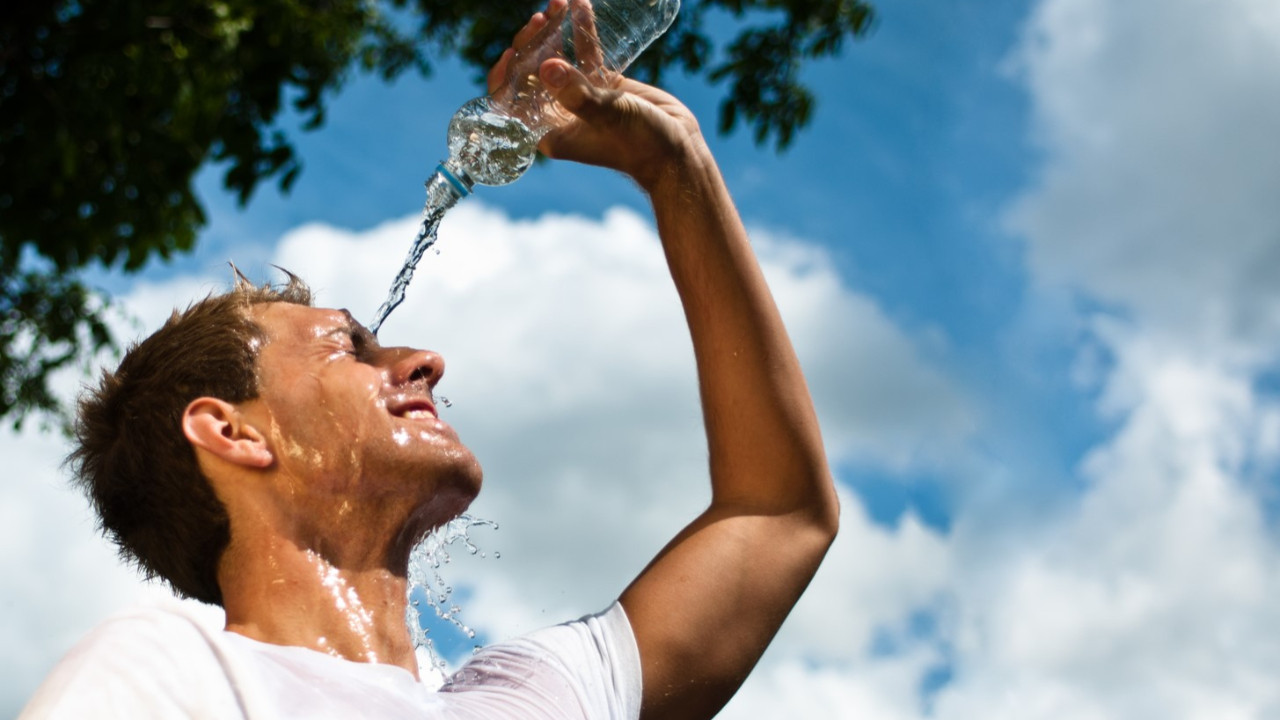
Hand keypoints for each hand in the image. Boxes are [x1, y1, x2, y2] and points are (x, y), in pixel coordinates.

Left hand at [487, 0, 705, 191]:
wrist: (677, 151)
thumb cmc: (640, 144)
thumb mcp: (607, 116)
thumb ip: (577, 94)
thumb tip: (547, 67)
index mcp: (550, 130)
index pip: (513, 102)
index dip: (506, 76)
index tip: (511, 52)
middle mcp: (560, 114)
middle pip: (532, 74)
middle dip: (531, 44)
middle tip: (539, 20)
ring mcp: (582, 98)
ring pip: (557, 59)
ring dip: (553, 32)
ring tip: (556, 5)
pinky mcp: (604, 85)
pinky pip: (585, 54)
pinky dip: (581, 31)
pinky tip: (580, 5)